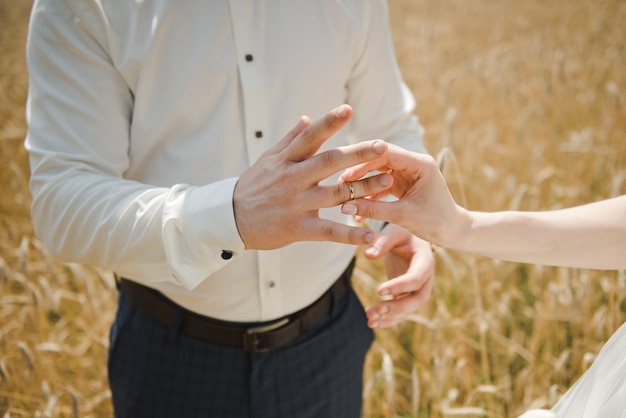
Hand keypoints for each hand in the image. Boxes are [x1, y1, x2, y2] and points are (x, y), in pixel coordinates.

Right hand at [234, 104, 391, 249]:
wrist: (230, 219)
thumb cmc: (252, 186)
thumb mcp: (267, 160)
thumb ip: (290, 140)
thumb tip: (307, 118)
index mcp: (286, 159)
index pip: (309, 137)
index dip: (328, 122)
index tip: (348, 109)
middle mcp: (292, 178)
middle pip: (328, 162)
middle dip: (357, 153)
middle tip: (382, 146)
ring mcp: (296, 203)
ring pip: (335, 194)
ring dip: (363, 189)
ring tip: (388, 182)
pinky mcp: (298, 228)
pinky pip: (328, 231)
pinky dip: (350, 234)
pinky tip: (370, 235)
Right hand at [339, 143, 464, 246]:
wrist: (454, 233)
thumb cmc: (436, 223)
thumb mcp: (402, 216)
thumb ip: (373, 210)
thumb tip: (344, 207)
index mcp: (420, 164)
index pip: (386, 152)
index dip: (363, 161)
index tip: (343, 172)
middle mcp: (413, 164)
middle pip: (379, 160)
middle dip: (359, 172)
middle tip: (339, 184)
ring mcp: (407, 173)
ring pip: (378, 173)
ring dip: (362, 185)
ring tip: (344, 196)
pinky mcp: (403, 184)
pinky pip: (381, 185)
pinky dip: (370, 196)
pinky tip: (356, 210)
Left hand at [364, 223, 434, 327]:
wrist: (410, 239)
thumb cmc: (402, 232)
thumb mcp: (394, 231)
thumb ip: (382, 242)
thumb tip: (368, 255)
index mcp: (425, 261)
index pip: (416, 278)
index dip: (399, 286)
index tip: (378, 290)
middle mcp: (426, 279)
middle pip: (417, 300)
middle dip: (397, 308)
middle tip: (376, 309)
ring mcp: (419, 289)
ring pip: (409, 310)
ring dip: (390, 317)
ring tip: (369, 319)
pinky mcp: (408, 295)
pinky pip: (402, 311)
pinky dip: (388, 319)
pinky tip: (372, 322)